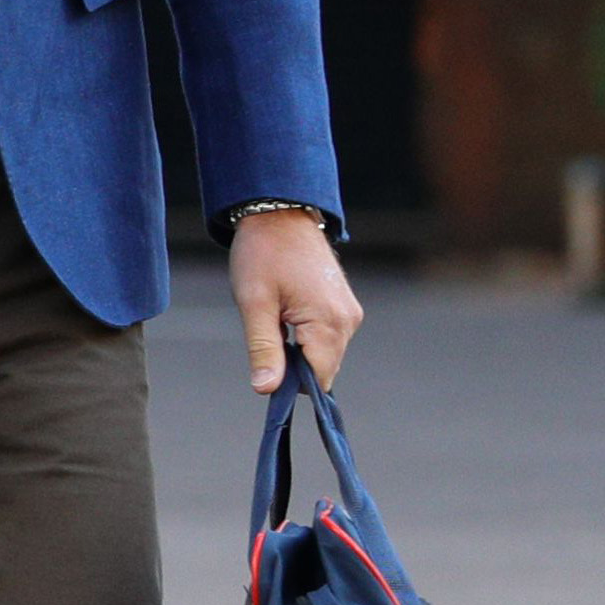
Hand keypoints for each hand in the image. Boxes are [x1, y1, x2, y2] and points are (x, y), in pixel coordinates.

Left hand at [231, 208, 364, 394]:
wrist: (280, 214)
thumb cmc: (263, 254)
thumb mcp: (255, 303)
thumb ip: (263, 349)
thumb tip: (267, 390)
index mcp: (330, 322)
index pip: (319, 380)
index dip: (291, 384)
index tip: (266, 367)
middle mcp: (348, 321)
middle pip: (323, 369)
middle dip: (293, 364)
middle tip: (267, 333)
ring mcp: (350, 312)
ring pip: (324, 354)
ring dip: (298, 348)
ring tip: (276, 317)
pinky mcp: (344, 306)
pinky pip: (327, 336)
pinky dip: (306, 336)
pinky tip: (287, 313)